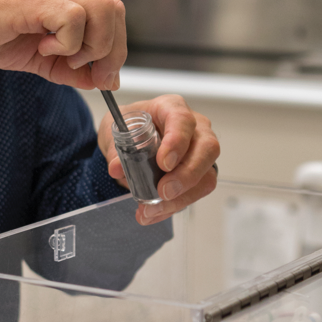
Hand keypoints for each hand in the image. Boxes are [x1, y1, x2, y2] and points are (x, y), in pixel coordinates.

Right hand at [0, 0, 126, 88]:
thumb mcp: (38, 58)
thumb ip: (70, 69)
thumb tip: (102, 81)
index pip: (111, 12)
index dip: (116, 48)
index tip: (103, 77)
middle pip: (113, 8)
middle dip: (111, 50)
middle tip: (89, 72)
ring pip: (100, 10)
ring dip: (90, 45)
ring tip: (62, 56)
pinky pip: (72, 18)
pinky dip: (66, 43)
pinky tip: (43, 48)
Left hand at [98, 94, 219, 224]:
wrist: (132, 140)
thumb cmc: (130, 127)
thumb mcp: (114, 131)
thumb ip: (115, 148)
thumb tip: (117, 168)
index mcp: (171, 108)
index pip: (183, 120)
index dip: (177, 141)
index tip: (164, 163)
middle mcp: (195, 128)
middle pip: (206, 149)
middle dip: (186, 175)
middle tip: (163, 191)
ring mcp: (201, 151)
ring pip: (206, 176)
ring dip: (181, 198)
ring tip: (152, 210)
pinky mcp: (201, 174)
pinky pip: (196, 193)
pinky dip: (174, 206)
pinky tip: (154, 213)